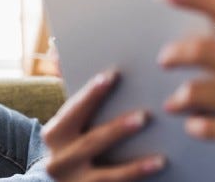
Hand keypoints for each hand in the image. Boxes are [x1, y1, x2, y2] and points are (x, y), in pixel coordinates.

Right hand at [41, 70, 165, 180]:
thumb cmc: (72, 138)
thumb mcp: (69, 117)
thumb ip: (70, 84)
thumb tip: (56, 47)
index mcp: (55, 133)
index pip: (73, 110)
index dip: (91, 94)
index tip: (112, 76)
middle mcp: (60, 160)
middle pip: (92, 142)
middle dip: (118, 129)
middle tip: (144, 116)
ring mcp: (75, 181)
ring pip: (106, 175)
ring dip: (134, 166)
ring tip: (159, 158)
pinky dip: (137, 179)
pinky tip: (159, 169)